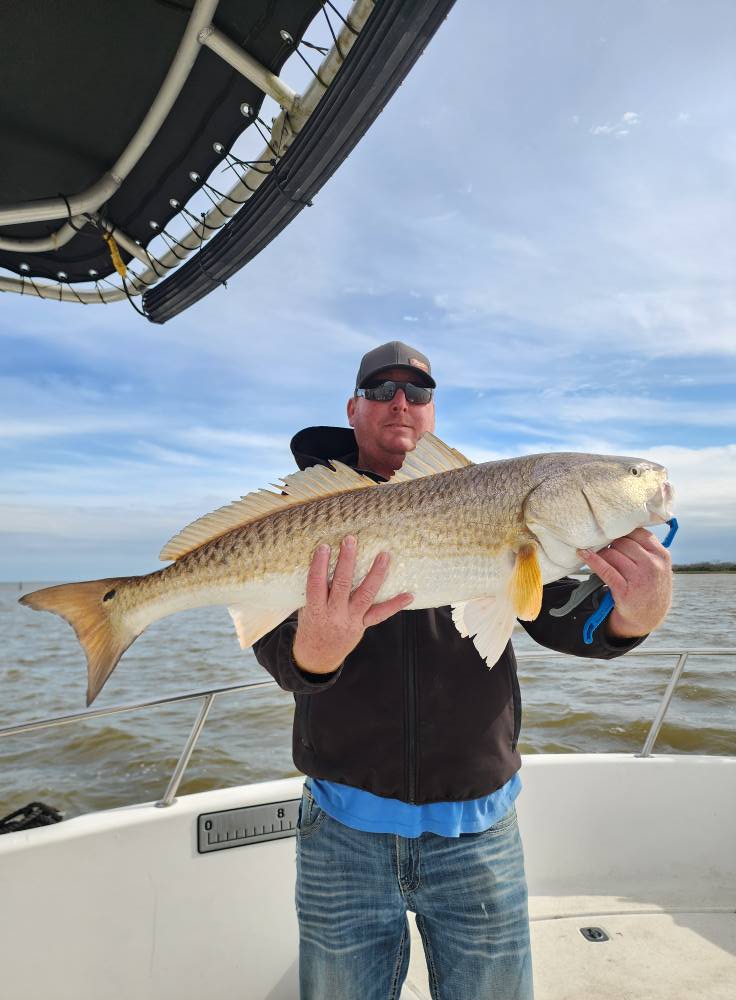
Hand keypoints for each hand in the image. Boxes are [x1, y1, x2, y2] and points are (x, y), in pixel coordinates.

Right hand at [292, 535, 412, 673]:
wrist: (318, 656)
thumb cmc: (310, 624)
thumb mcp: (306, 608)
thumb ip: (316, 590)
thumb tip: (324, 560)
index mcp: (315, 610)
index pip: (316, 584)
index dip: (319, 565)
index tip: (324, 547)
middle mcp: (334, 615)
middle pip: (342, 585)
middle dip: (347, 561)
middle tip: (351, 540)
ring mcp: (351, 620)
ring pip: (365, 595)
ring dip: (376, 574)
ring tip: (384, 556)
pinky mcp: (363, 625)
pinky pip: (380, 614)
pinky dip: (395, 605)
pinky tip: (409, 595)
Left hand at [578, 527, 672, 638]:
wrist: (648, 619)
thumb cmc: (650, 587)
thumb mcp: (658, 566)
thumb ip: (647, 548)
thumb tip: (622, 526)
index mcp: (662, 556)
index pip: (638, 533)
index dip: (622, 531)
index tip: (612, 531)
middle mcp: (653, 566)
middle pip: (623, 542)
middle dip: (610, 543)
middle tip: (601, 545)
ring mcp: (640, 579)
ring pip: (612, 554)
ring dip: (601, 553)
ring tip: (595, 553)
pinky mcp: (624, 591)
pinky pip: (605, 570)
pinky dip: (592, 560)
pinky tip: (583, 554)